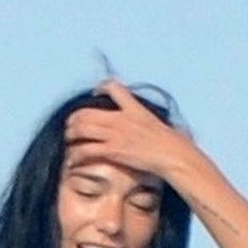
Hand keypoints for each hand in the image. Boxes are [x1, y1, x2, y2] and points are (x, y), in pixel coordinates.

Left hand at [64, 80, 203, 183]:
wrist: (173, 155)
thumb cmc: (174, 146)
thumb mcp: (166, 128)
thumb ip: (160, 125)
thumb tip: (179, 133)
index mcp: (133, 109)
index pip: (114, 88)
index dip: (101, 87)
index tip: (96, 92)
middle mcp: (121, 119)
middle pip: (87, 111)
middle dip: (75, 119)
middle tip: (70, 127)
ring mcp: (116, 134)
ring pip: (82, 128)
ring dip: (71, 135)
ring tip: (67, 141)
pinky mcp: (113, 150)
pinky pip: (86, 150)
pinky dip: (76, 155)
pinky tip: (72, 160)